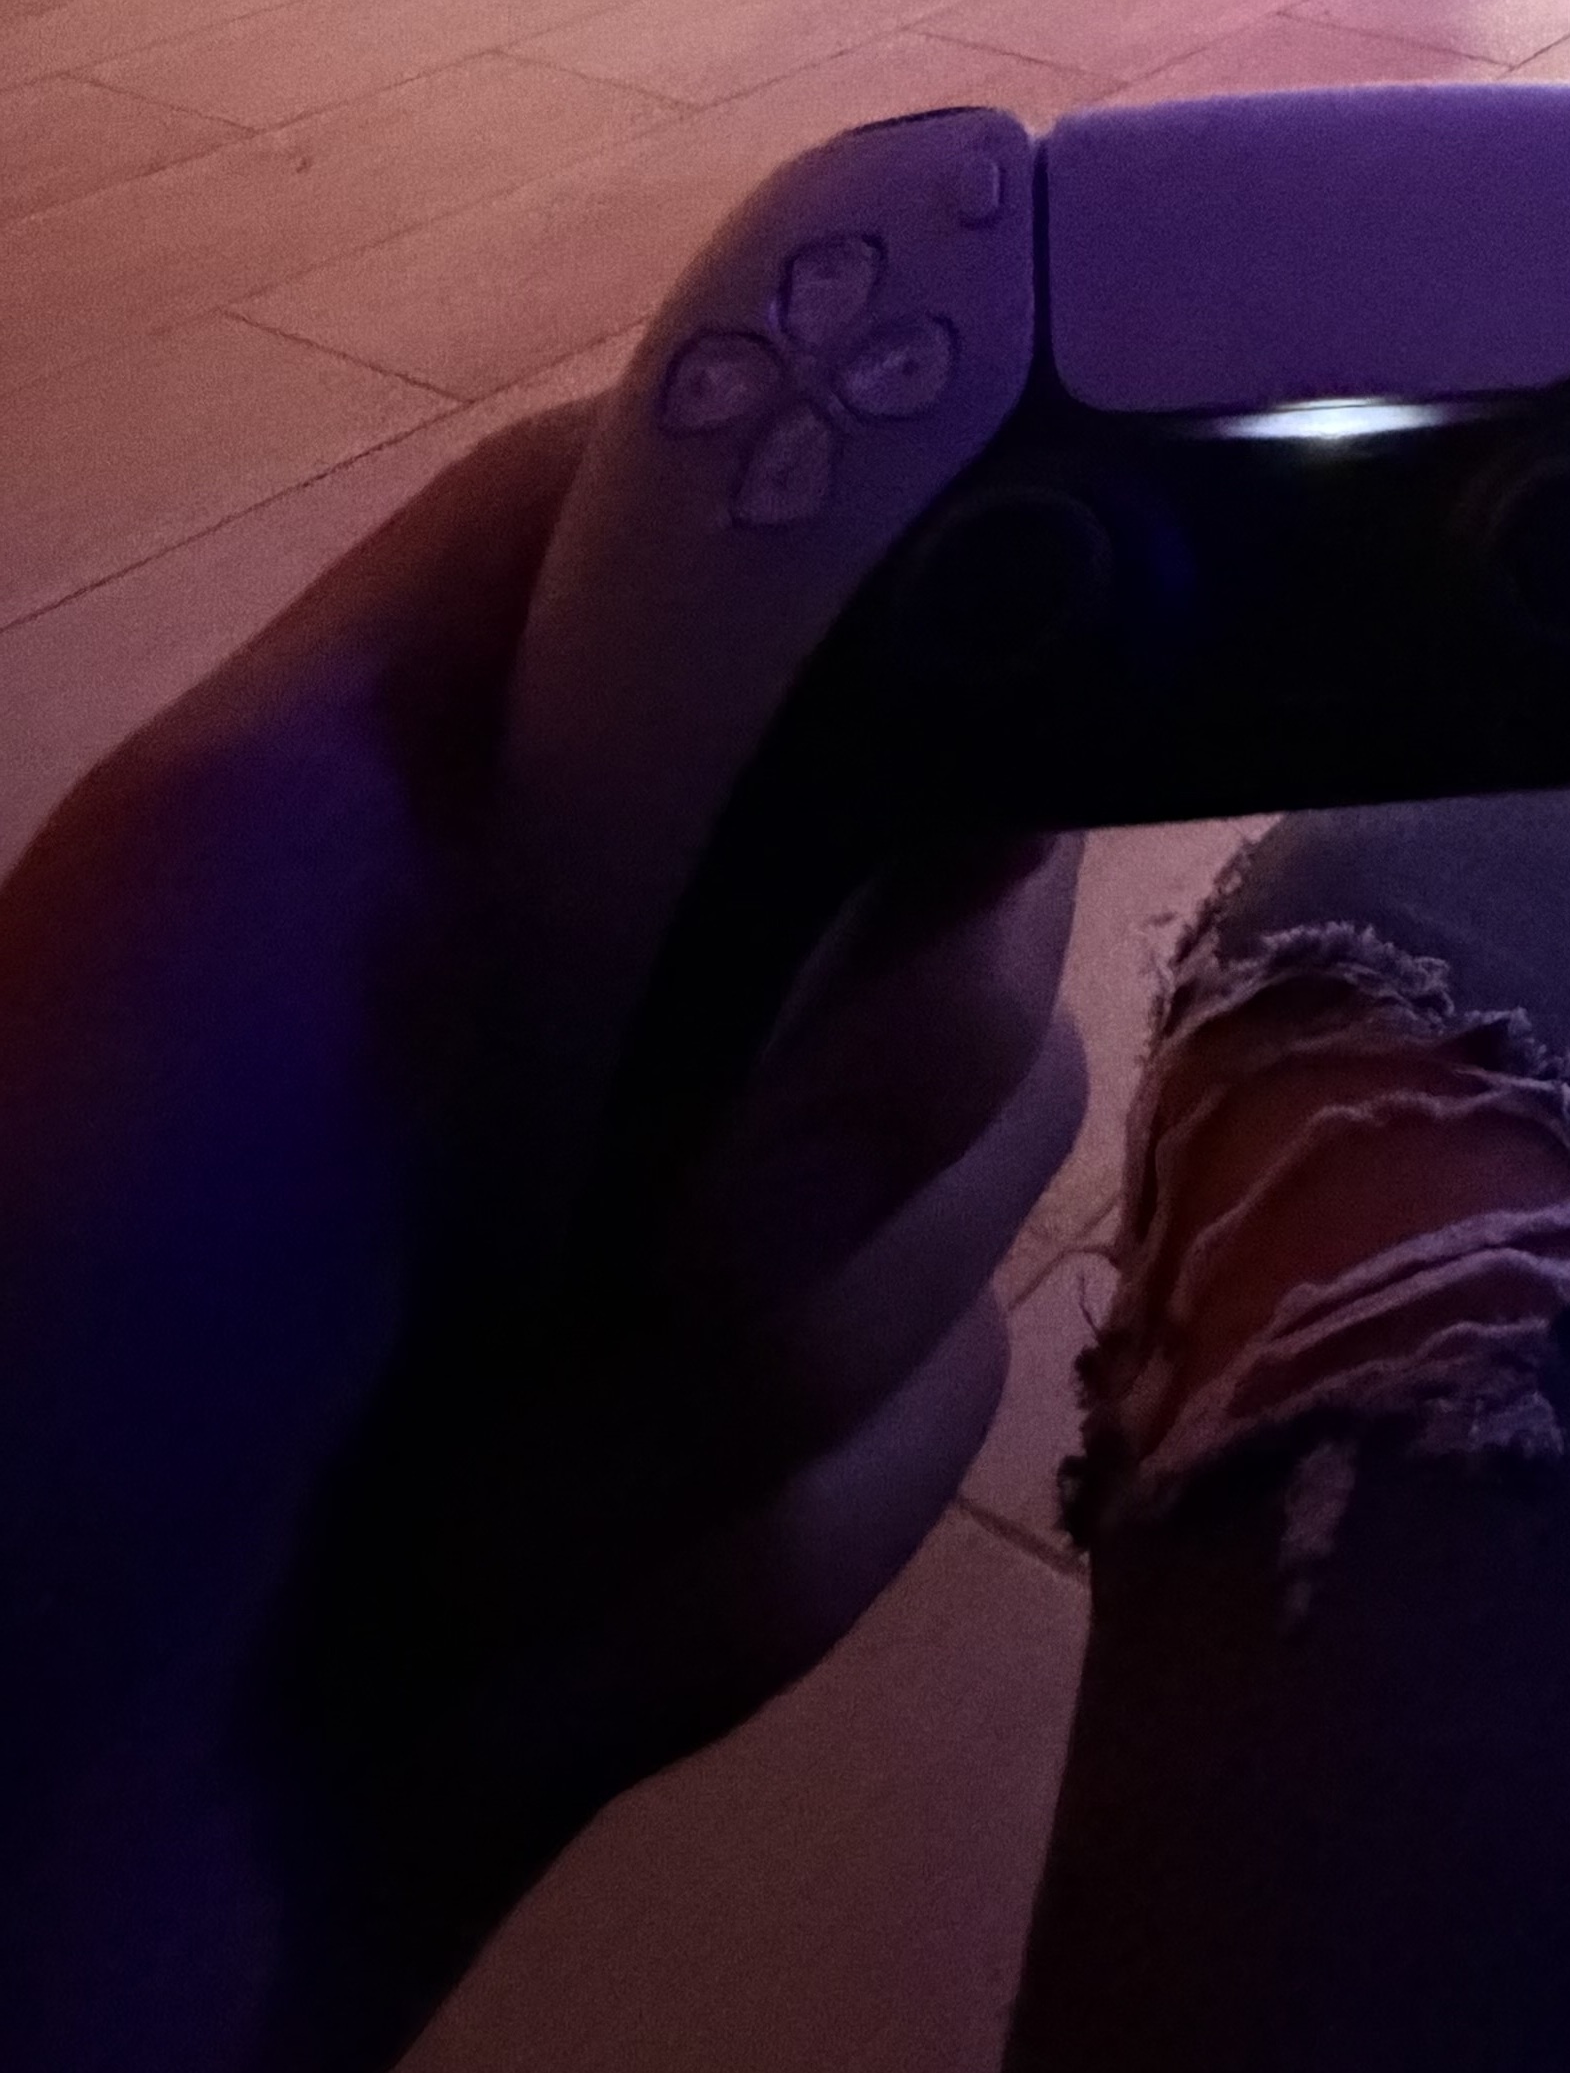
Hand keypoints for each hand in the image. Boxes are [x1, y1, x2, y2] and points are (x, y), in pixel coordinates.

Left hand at [0, 417, 1081, 2072]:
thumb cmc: (60, 1295)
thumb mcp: (241, 841)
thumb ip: (523, 579)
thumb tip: (854, 413)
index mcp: (508, 800)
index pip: (866, 626)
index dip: (946, 690)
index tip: (921, 806)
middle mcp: (620, 996)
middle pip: (975, 932)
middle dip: (841, 1122)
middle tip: (619, 1235)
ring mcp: (680, 1276)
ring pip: (975, 1215)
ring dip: (751, 1392)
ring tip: (469, 1513)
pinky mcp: (729, 1538)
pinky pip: (929, 1465)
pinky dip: (739, 1573)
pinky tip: (515, 1659)